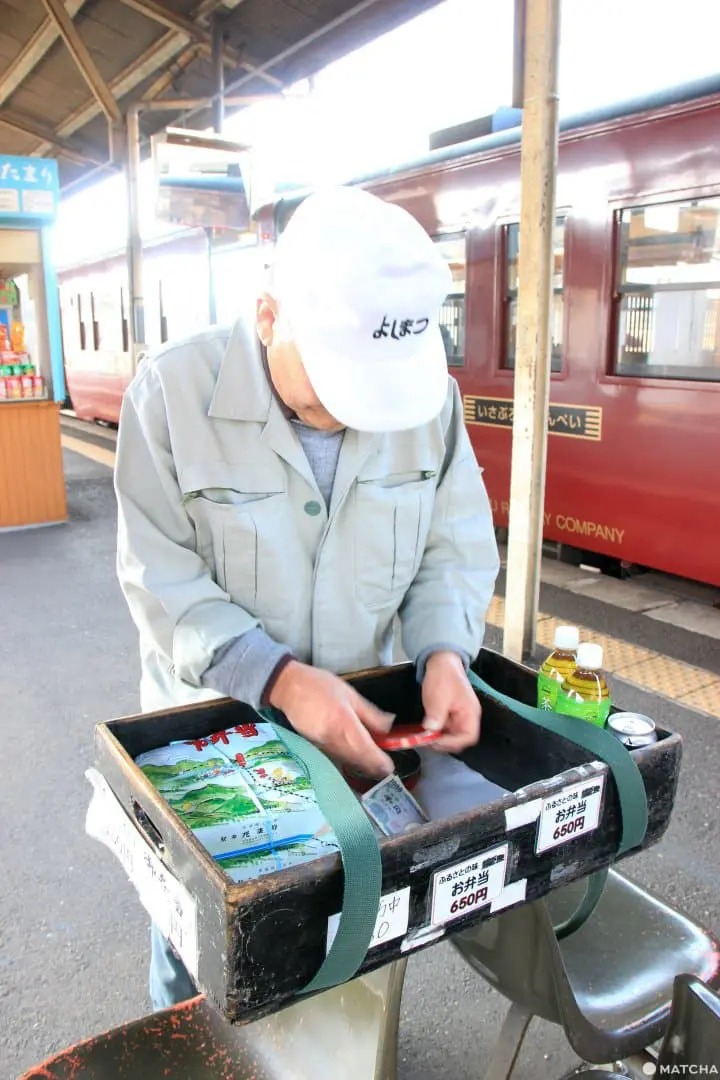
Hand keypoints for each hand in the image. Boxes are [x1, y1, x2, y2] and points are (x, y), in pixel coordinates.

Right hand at [268, 661, 394, 777]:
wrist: (289, 688)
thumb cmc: (320, 686)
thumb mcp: (351, 694)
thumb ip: (371, 714)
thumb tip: (389, 727)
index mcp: (345, 724)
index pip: (368, 753)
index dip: (381, 763)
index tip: (390, 766)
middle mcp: (334, 741)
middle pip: (359, 763)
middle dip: (374, 767)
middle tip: (385, 765)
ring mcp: (323, 747)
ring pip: (348, 763)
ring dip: (362, 764)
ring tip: (373, 759)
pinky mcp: (316, 748)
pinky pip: (337, 758)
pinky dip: (349, 759)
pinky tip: (354, 752)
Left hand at [421, 651, 480, 752]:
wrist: (440, 661)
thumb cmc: (444, 675)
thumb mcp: (439, 696)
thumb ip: (437, 715)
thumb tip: (431, 731)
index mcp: (470, 713)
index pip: (468, 737)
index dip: (453, 742)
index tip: (436, 741)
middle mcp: (466, 718)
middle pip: (459, 740)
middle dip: (444, 743)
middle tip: (427, 741)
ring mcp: (457, 717)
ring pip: (450, 736)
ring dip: (437, 739)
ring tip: (423, 737)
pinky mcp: (448, 716)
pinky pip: (443, 730)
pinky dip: (434, 732)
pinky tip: (424, 730)